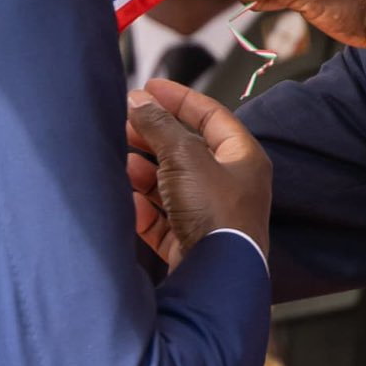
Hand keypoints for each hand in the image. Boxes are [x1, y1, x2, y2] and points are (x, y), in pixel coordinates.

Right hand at [125, 80, 270, 270]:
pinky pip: (162, 219)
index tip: (151, 88)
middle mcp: (230, 188)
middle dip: (155, 137)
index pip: (211, 117)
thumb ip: (159, 126)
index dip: (180, 99)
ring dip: (145, 173)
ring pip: (172, 186)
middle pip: (188, 152)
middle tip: (127, 124)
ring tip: (122, 162)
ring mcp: (210, 217)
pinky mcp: (189, 244)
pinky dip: (144, 208)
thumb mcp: (184, 157)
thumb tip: (139, 103)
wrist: (215, 277)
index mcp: (243, 160)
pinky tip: (130, 200)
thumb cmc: (217, 216)